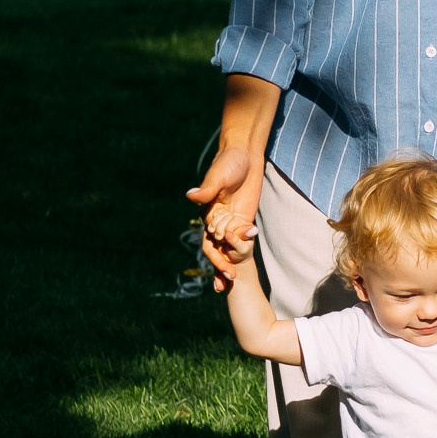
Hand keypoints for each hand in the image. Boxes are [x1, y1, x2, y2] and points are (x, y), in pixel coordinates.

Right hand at [189, 140, 262, 293]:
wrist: (244, 155)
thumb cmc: (228, 163)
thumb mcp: (218, 176)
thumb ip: (208, 189)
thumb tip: (191, 196)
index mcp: (207, 211)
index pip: (210, 237)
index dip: (216, 252)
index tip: (224, 266)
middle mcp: (216, 219)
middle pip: (218, 247)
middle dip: (222, 265)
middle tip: (230, 280)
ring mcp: (230, 220)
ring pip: (228, 247)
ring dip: (229, 264)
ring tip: (232, 282)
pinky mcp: (243, 218)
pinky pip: (241, 238)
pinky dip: (241, 251)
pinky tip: (242, 269)